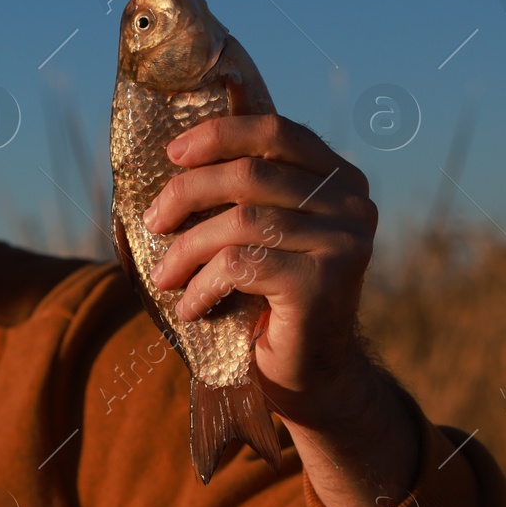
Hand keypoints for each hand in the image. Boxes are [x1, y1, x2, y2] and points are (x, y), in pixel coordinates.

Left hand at [142, 114, 374, 423]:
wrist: (310, 374)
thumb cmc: (271, 299)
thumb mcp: (260, 235)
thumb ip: (242, 194)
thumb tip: (173, 157)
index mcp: (339, 179)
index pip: (276, 132)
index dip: (220, 135)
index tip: (172, 153)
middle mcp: (352, 203)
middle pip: (249, 174)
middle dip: (187, 194)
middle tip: (153, 222)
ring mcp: (342, 242)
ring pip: (240, 222)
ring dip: (187, 250)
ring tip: (164, 277)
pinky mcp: (322, 282)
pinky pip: (240, 266)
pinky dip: (202, 285)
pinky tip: (189, 307)